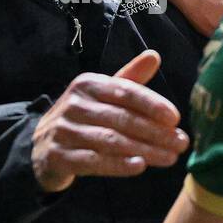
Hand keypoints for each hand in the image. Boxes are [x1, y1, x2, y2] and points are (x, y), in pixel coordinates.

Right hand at [31, 50, 188, 193]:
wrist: (40, 146)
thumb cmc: (83, 118)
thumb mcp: (102, 95)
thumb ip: (129, 79)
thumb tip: (155, 55)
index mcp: (88, 84)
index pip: (125, 91)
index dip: (152, 104)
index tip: (175, 118)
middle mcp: (74, 104)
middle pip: (121, 118)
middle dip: (155, 132)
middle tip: (181, 143)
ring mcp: (64, 130)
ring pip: (111, 141)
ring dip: (144, 150)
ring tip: (169, 158)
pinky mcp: (58, 155)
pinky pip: (93, 161)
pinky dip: (118, 165)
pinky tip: (140, 166)